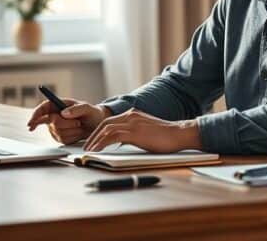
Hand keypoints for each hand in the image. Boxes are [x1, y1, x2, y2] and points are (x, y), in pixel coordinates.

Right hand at [26, 98, 109, 144]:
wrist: (97, 125)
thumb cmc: (92, 113)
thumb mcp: (87, 108)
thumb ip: (77, 109)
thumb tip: (63, 113)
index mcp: (58, 105)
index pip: (42, 109)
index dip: (35, 115)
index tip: (31, 123)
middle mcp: (54, 116)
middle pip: (51, 122)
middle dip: (66, 124)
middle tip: (78, 122)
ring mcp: (56, 128)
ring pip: (58, 133)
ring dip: (72, 131)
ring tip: (80, 126)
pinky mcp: (60, 138)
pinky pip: (63, 140)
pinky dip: (73, 137)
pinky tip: (78, 132)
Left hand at [83, 109, 201, 152]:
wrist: (180, 134)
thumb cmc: (166, 137)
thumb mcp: (145, 132)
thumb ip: (132, 134)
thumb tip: (120, 142)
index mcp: (133, 114)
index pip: (109, 121)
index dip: (98, 131)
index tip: (92, 141)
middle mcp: (131, 115)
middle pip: (104, 124)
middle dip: (93, 136)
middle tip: (86, 147)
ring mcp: (132, 122)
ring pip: (106, 129)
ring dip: (95, 141)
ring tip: (88, 151)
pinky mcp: (135, 131)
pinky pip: (112, 136)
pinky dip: (102, 143)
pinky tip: (97, 150)